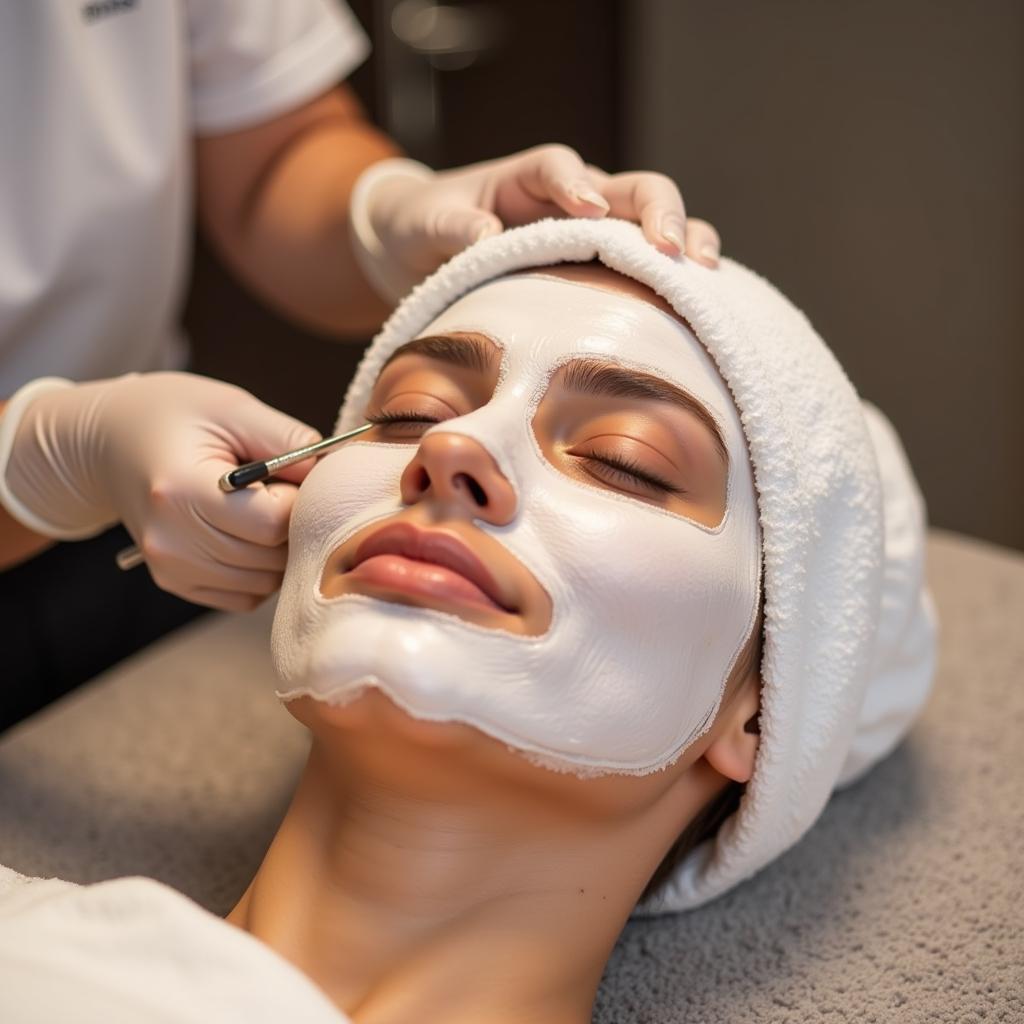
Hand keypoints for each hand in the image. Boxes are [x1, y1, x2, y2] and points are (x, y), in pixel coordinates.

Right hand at [1, 373, 319, 610]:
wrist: (108, 440)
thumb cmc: (172, 414)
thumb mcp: (230, 407)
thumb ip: (287, 439)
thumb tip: (332, 473)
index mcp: (181, 491)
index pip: (273, 522)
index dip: (298, 500)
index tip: (290, 475)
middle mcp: (170, 539)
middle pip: (271, 556)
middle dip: (293, 525)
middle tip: (279, 489)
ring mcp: (169, 567)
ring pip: (265, 582)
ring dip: (279, 551)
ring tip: (260, 508)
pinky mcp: (174, 582)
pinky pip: (245, 596)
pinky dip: (259, 571)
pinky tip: (246, 534)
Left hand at [350, 145, 720, 301]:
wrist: (427, 246)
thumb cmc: (427, 226)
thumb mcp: (427, 222)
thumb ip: (451, 225)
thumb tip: (486, 236)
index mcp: (530, 177)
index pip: (560, 167)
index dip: (577, 185)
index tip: (590, 210)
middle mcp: (575, 196)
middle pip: (631, 187)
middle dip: (657, 212)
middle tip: (671, 249)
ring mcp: (599, 230)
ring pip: (655, 221)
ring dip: (685, 239)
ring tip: (704, 270)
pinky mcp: (606, 263)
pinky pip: (650, 263)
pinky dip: (678, 277)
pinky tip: (701, 302)